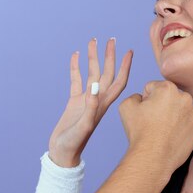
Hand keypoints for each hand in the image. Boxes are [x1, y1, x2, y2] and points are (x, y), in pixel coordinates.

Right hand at [48, 38, 132, 166]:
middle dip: (110, 56)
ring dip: (93, 57)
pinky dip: (76, 67)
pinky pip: (76, 80)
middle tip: (111, 39)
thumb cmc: (74, 143)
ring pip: (91, 73)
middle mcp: (98, 99)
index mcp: (103, 104)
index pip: (119, 81)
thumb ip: (89, 108)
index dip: (125, 66)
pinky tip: (75, 55)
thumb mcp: (83, 126)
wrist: (63, 153)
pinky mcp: (74, 101)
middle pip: (106, 73)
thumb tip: (94, 88)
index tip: (129, 51)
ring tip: (92, 41)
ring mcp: (86, 99)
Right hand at [118, 81, 192, 169]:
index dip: (146, 99)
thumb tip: (142, 98)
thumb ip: (135, 95)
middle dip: (162, 106)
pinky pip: (188, 124)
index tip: (145, 112)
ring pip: (180, 111)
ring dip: (173, 117)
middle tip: (154, 121)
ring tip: (162, 131)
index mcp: (168, 89)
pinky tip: (171, 137)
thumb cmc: (140, 132)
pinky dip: (181, 129)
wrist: (153, 158)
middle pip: (170, 98)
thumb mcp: (126, 106)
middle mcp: (186, 98)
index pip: (154, 87)